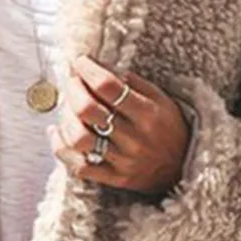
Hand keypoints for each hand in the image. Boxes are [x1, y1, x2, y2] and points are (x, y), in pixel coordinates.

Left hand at [48, 55, 191, 197]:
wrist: (182, 167)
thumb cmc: (167, 127)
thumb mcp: (161, 99)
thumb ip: (132, 82)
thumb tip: (99, 66)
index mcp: (148, 113)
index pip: (107, 86)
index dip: (87, 70)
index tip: (79, 61)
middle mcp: (134, 138)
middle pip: (87, 110)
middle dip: (72, 89)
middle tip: (70, 81)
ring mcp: (123, 161)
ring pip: (79, 138)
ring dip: (65, 118)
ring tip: (67, 108)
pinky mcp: (114, 178)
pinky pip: (79, 166)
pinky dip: (61, 148)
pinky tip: (57, 133)